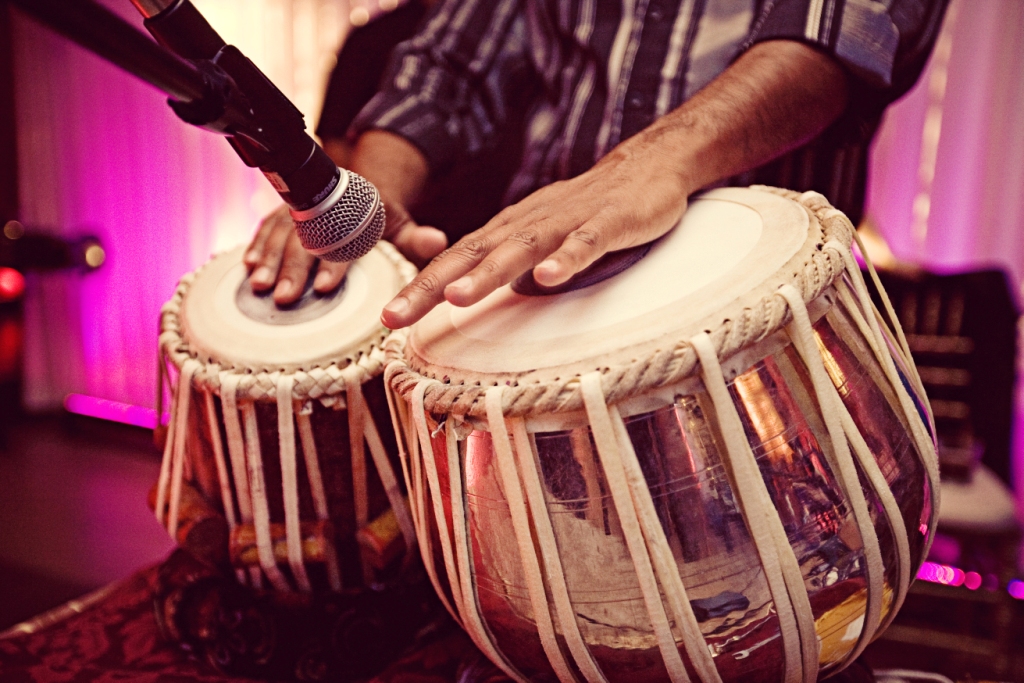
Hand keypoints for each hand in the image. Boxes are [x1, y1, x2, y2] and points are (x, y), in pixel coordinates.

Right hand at [244, 195, 447, 304]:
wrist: (359, 186)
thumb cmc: (380, 217)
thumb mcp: (401, 224)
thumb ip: (415, 238)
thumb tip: (437, 241)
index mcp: (354, 210)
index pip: (343, 239)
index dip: (333, 263)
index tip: (324, 287)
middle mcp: (323, 208)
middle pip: (306, 239)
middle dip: (293, 269)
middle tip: (285, 298)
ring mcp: (299, 210)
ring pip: (280, 232)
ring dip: (268, 259)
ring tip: (259, 286)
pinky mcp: (283, 213)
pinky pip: (265, 227)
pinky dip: (256, 245)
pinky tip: (246, 266)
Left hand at [380, 132, 692, 328]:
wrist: (649, 165)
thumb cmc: (589, 211)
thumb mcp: (541, 241)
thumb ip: (512, 269)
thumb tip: (484, 303)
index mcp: (509, 230)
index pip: (455, 260)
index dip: (420, 288)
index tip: (388, 318)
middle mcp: (529, 223)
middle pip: (473, 254)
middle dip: (432, 285)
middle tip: (396, 315)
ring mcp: (568, 221)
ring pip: (522, 247)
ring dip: (488, 273)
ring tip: (456, 297)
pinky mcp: (609, 222)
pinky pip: (585, 242)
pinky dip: (566, 259)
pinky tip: (548, 278)